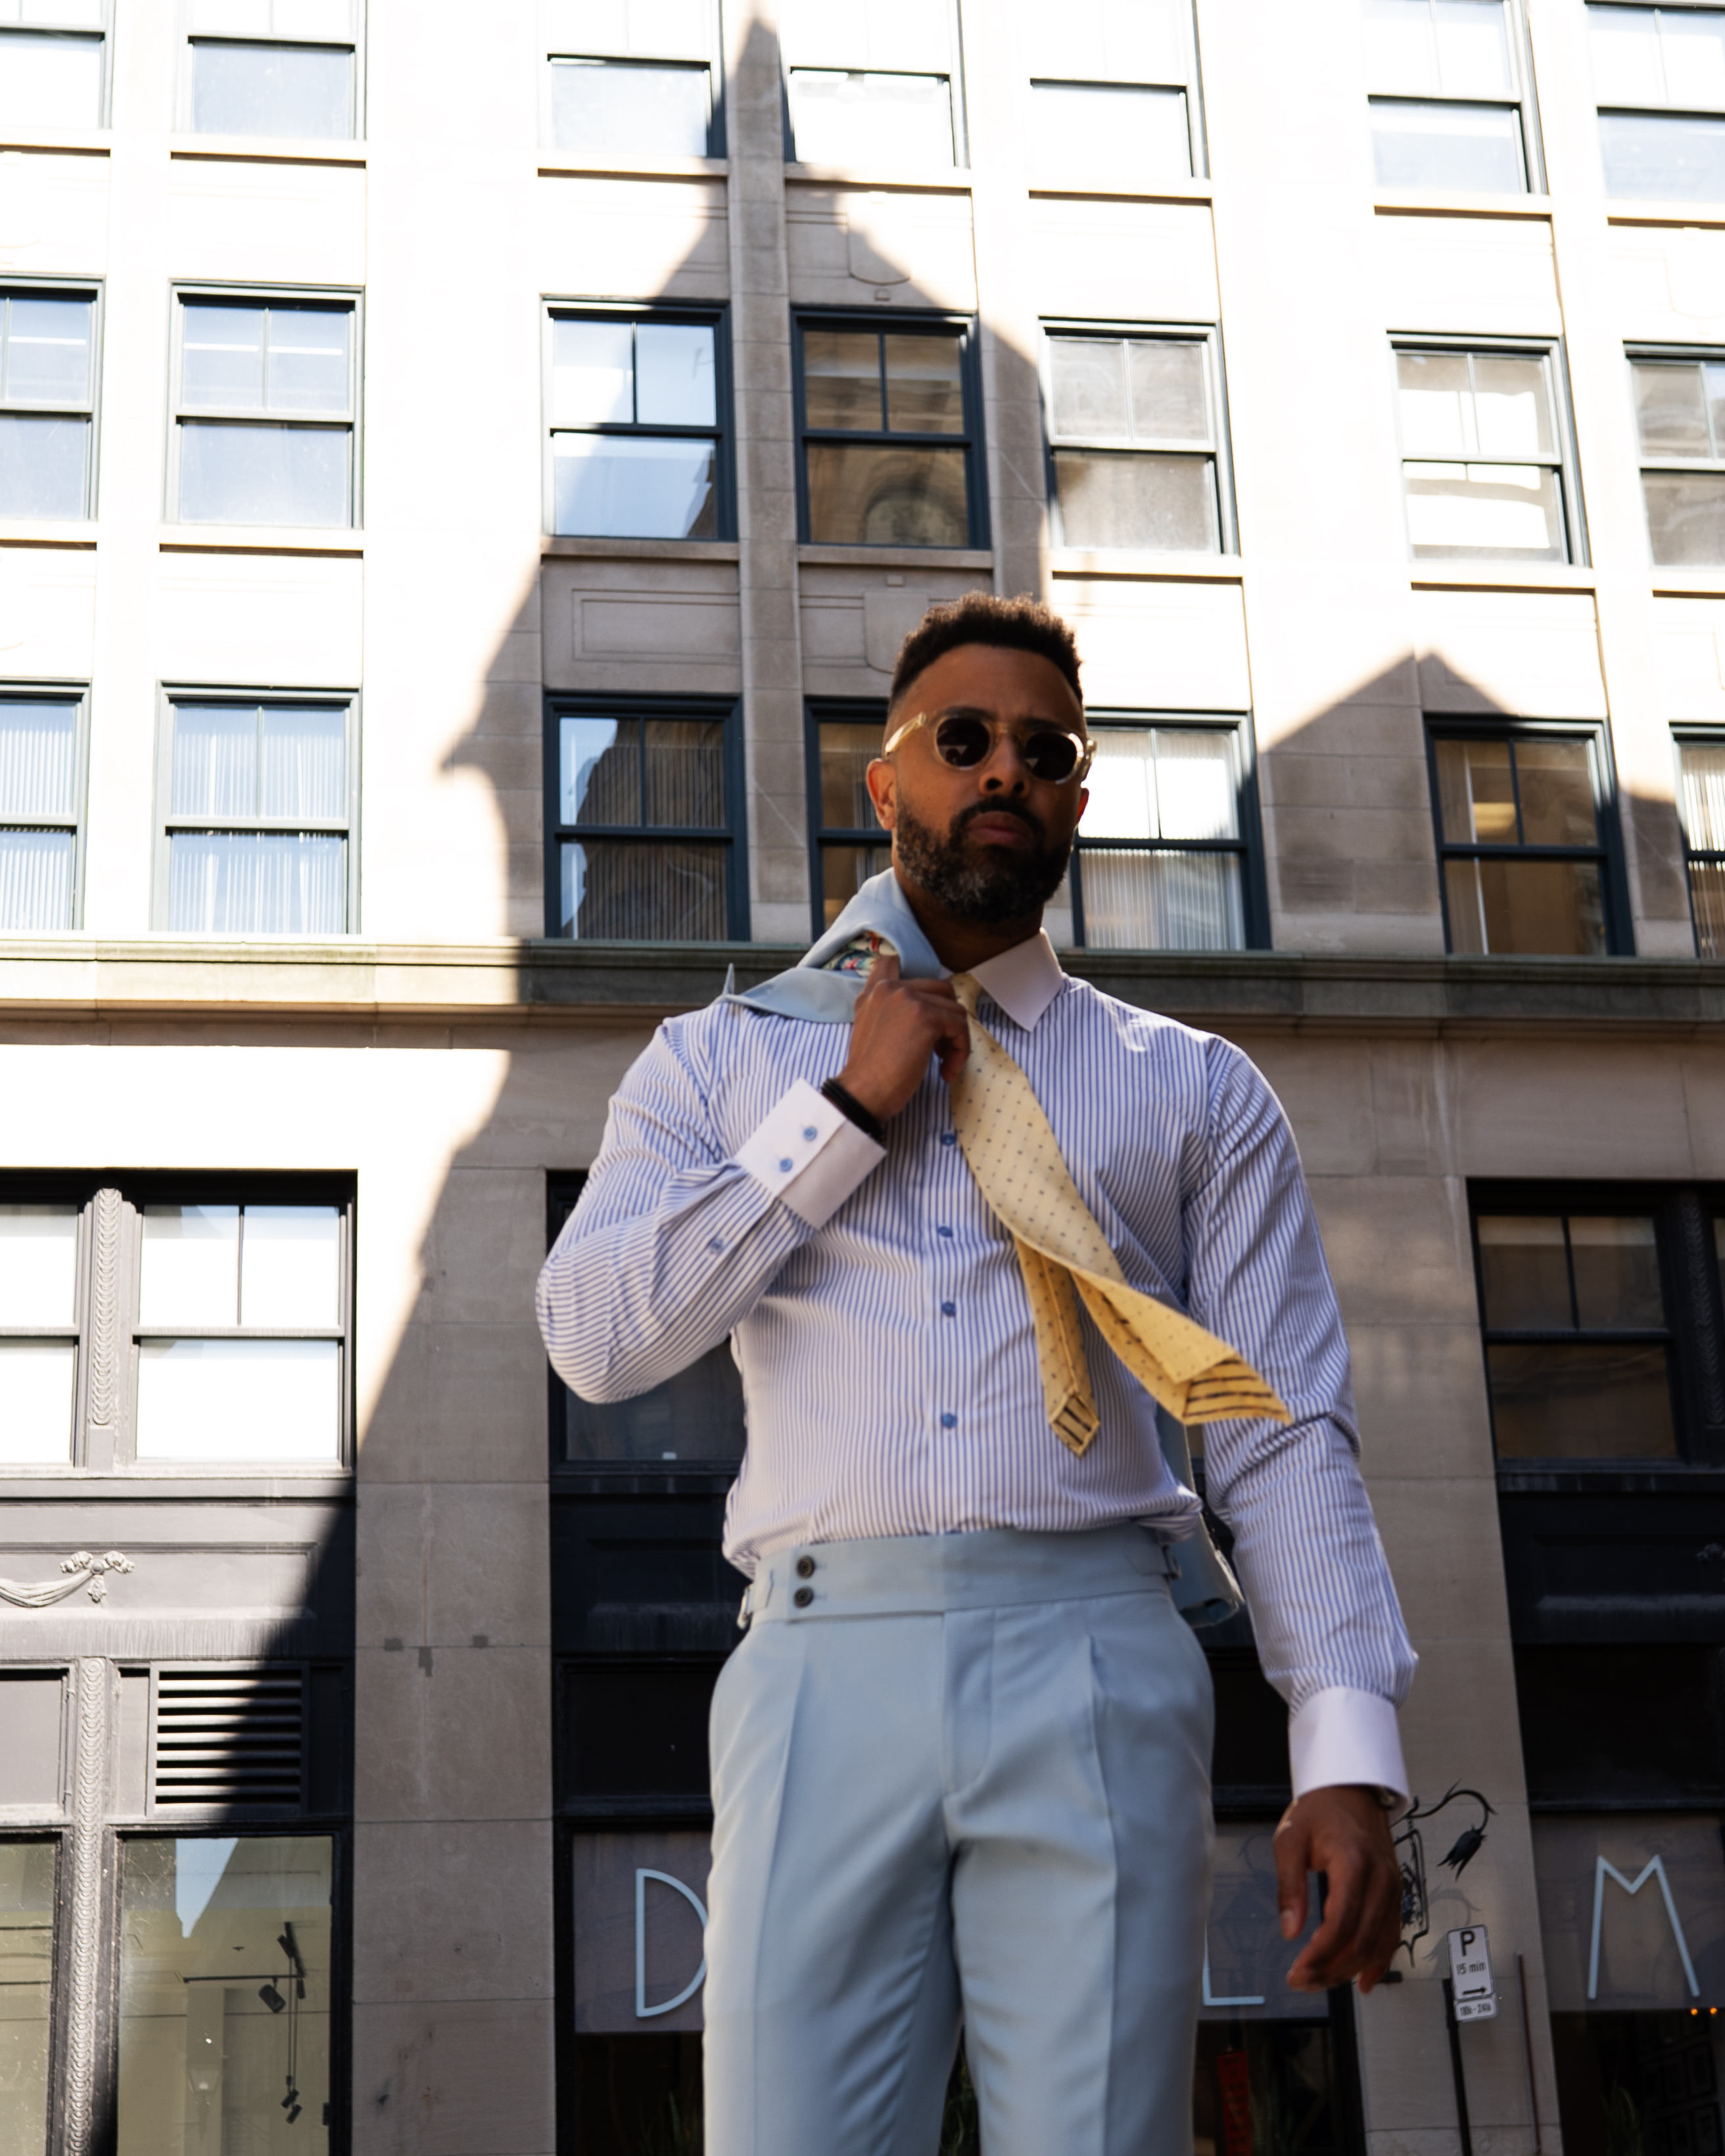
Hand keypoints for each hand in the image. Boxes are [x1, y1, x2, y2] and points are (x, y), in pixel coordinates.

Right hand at [838, 954, 970, 1121]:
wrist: (863, 1093)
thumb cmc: (869, 1072)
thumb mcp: (867, 1029)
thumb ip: (885, 1008)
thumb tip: (919, 1009)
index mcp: (874, 991)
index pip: (894, 963)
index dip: (917, 983)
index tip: (926, 1010)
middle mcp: (890, 988)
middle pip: (940, 990)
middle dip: (946, 1019)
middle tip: (938, 1049)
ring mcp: (908, 999)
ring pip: (954, 1010)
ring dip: (955, 1039)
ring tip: (942, 1063)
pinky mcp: (926, 1017)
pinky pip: (960, 1027)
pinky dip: (960, 1050)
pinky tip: (945, 1070)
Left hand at [1274, 1786, 1401, 1995]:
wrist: (1351, 1788)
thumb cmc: (1320, 1809)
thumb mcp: (1291, 1840)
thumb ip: (1289, 1886)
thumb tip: (1290, 1930)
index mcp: (1354, 1864)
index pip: (1341, 1925)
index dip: (1320, 1955)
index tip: (1298, 1971)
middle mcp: (1380, 1879)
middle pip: (1362, 1941)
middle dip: (1332, 1969)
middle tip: (1304, 1981)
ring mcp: (1392, 1887)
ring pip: (1378, 1944)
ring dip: (1351, 1969)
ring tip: (1322, 1981)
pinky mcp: (1395, 1891)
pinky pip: (1392, 1934)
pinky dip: (1379, 1961)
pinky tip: (1363, 1979)